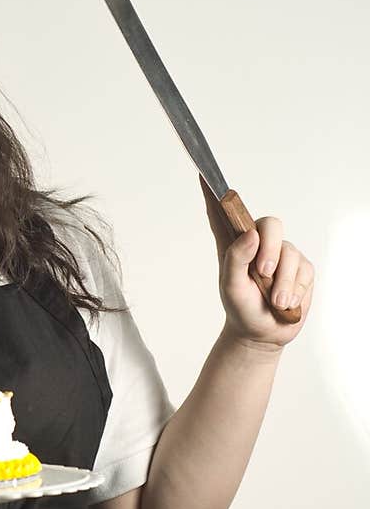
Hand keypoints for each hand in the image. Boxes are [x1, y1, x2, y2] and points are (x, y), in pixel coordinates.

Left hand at [200, 174, 314, 350]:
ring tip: (273, 300)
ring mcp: (280, 253)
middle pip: (270, 224)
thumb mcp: (230, 287)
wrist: (263, 334)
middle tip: (263, 273)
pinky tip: (284, 301)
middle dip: (270, 248)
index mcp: (233, 243)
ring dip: (282, 282)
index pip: (222, 213)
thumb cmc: (240, 308)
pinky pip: (303, 269)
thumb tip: (251, 234)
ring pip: (290, 252)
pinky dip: (294, 289)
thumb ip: (236, 259)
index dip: (214, 193)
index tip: (204, 175)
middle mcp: (258, 243)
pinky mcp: (300, 267)